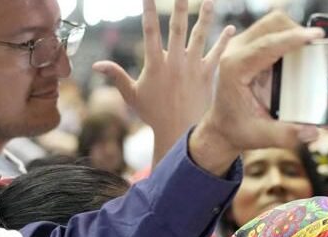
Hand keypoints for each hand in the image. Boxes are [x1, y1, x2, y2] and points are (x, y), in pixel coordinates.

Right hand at [94, 0, 234, 159]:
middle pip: (177, 27)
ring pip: (200, 37)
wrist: (179, 133)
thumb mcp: (132, 95)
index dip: (148, 9)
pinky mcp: (207, 76)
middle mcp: (175, 62)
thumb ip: (116, 76)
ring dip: (205, 16)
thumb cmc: (154, 114)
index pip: (149, 30)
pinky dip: (224, 41)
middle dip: (179, 5)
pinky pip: (218, 55)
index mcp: (155, 64)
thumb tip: (96, 64)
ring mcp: (192, 68)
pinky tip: (232, 28)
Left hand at [191, 13, 323, 173]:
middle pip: (271, 25)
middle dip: (297, 30)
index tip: (317, 35)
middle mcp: (235, 52)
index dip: (294, 38)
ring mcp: (241, 47)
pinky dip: (288, 39)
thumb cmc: (236, 130)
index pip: (268, 45)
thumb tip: (313, 132)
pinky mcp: (249, 48)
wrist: (220, 127)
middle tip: (318, 45)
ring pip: (272, 25)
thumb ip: (287, 135)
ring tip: (310, 50)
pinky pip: (272, 34)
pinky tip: (298, 56)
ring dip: (293, 33)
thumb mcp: (261, 136)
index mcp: (234, 69)